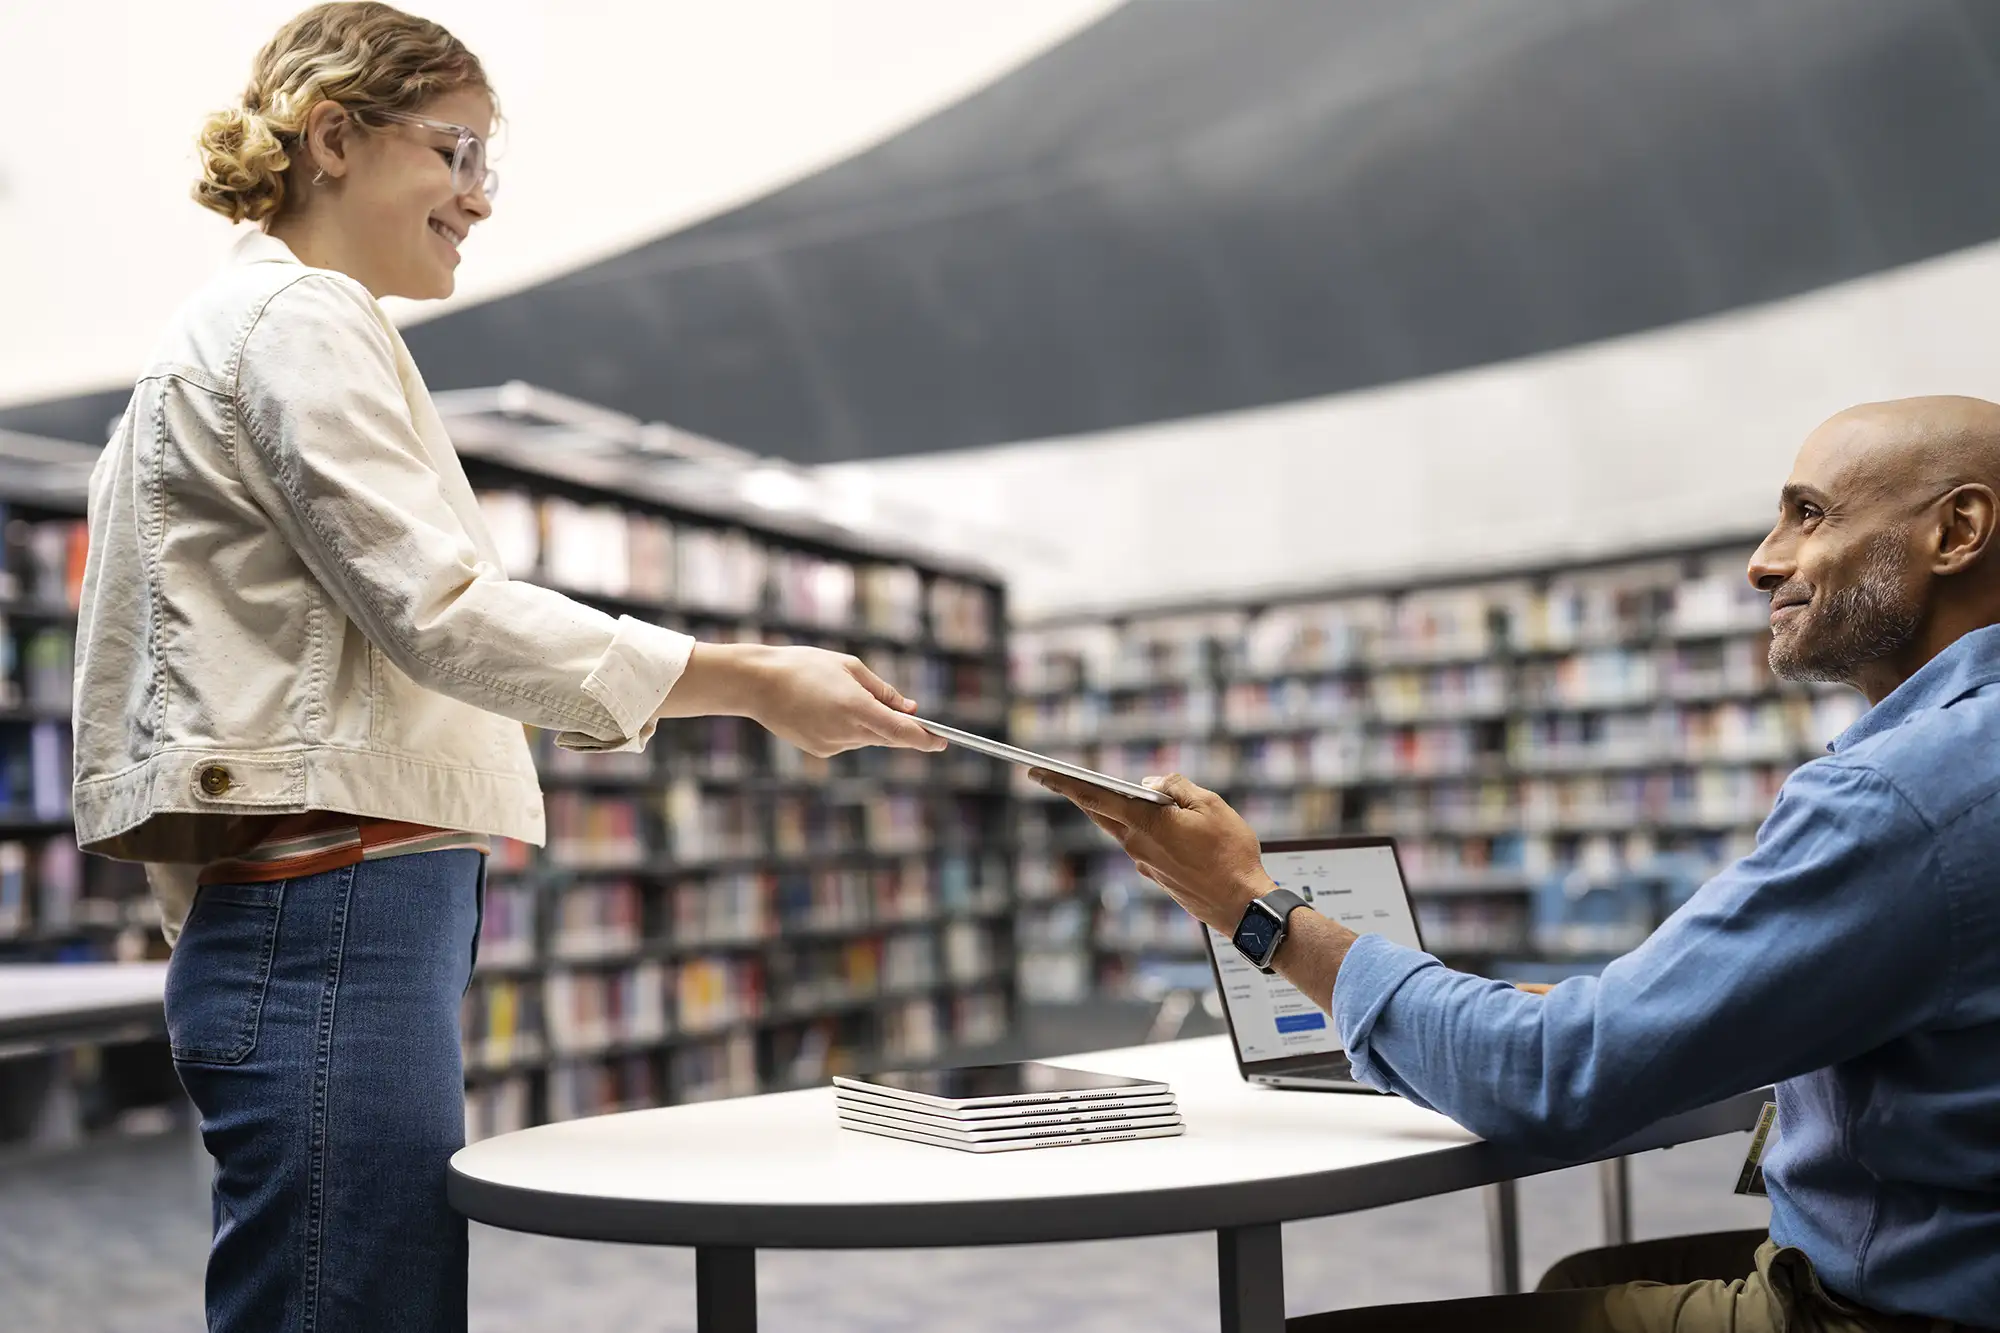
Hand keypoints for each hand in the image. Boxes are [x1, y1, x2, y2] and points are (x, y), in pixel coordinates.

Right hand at [665, 643, 947, 757]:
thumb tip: (911, 708)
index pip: (902, 733)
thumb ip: (884, 690)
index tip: (943, 741)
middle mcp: (847, 732)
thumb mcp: (850, 667)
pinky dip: (847, 727)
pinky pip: (847, 740)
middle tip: (904, 710)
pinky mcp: (820, 750)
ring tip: (840, 696)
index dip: (926, 739)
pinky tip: (825, 708)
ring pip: (867, 738)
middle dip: (898, 726)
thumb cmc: (805, 666)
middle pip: (888, 737)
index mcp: (857, 708)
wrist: (757, 683)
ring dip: (868, 723)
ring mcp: (832, 744)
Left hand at [1029, 770, 1271, 933]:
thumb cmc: (1231, 853)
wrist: (1242, 905)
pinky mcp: (1156, 875)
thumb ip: (1177, 787)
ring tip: (1118, 792)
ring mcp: (1144, 863)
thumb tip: (1150, 783)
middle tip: (1051, 777)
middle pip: (1100, 812)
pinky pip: (1141, 843)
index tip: (1038, 772)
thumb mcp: (1211, 805)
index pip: (1095, 797)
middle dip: (1075, 793)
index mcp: (1146, 823)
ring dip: (1116, 810)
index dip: (1064, 782)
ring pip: (1122, 828)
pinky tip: (1159, 823)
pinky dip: (1140, 828)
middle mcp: (1136, 844)